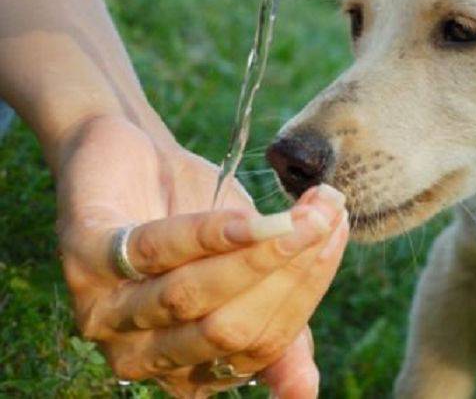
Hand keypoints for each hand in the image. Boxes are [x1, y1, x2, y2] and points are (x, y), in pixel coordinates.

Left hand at [56, 115, 348, 397]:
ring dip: (257, 252)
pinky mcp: (83, 254)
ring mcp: (105, 307)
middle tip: (324, 219)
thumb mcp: (248, 271)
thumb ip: (274, 324)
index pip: (258, 349)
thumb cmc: (201, 221)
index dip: (304, 293)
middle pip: (226, 330)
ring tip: (301, 211)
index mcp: (184, 366)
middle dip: (286, 273)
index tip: (337, 235)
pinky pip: (154, 251)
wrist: (138, 156)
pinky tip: (248, 217)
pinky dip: (208, 235)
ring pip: (190, 296)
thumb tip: (306, 394)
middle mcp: (138, 352)